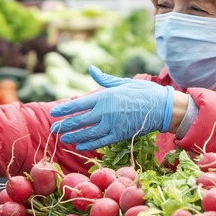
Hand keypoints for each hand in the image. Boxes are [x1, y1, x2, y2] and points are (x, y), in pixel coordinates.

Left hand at [49, 66, 174, 150]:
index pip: (78, 104)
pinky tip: (79, 145)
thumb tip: (92, 69)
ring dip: (74, 136)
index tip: (53, 113)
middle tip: (54, 128)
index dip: (64, 110)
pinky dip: (89, 144)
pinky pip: (100, 141)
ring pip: (88, 133)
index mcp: (104, 97)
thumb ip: (104, 79)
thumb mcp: (122, 82)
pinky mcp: (120, 135)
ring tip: (63, 138)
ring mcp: (112, 125)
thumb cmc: (143, 92)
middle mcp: (105, 112)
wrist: (162, 108)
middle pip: (80, 120)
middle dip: (65, 125)